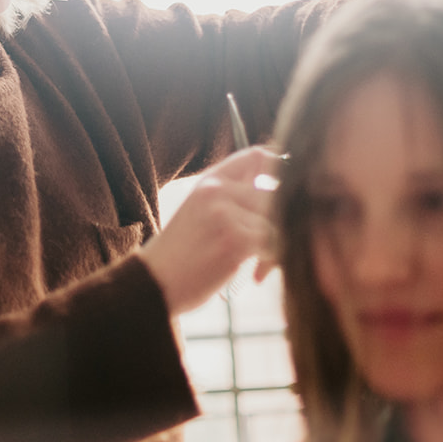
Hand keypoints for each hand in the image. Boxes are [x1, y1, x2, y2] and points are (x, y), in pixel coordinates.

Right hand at [137, 145, 283, 315]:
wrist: (154, 285)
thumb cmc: (181, 257)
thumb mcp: (200, 214)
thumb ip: (233, 198)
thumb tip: (280, 192)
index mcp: (209, 182)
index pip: (258, 156)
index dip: (280, 170)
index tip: (288, 194)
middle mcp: (217, 191)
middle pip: (277, 193)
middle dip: (285, 221)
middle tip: (275, 248)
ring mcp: (226, 213)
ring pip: (278, 221)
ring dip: (278, 247)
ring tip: (261, 267)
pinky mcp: (235, 239)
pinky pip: (275, 244)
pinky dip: (272, 262)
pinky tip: (255, 276)